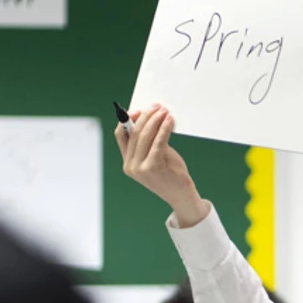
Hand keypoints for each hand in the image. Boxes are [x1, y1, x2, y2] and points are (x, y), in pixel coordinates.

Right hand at [115, 104, 208, 223]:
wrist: (181, 196)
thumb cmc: (171, 175)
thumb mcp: (157, 155)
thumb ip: (150, 141)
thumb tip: (151, 117)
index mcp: (128, 162)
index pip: (120, 135)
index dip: (128, 119)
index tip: (140, 109)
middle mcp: (130, 165)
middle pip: (134, 132)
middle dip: (146, 116)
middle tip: (157, 106)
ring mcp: (139, 168)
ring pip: (144, 135)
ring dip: (156, 119)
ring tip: (165, 111)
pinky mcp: (152, 167)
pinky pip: (158, 141)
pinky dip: (164, 128)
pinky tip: (170, 121)